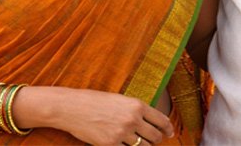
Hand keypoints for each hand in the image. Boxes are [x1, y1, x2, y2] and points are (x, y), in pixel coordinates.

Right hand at [37, 87, 174, 145]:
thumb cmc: (93, 101)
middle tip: (153, 140)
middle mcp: (132, 119)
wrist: (71, 107)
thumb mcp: (119, 99)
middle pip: (155, 137)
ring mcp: (122, 133)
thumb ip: (134, 110)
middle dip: (156, 140)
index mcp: (136, 105)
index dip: (168, 129)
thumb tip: (148, 121)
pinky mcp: (111, 144)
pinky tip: (123, 145)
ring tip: (137, 142)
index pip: (161, 120)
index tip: (169, 133)